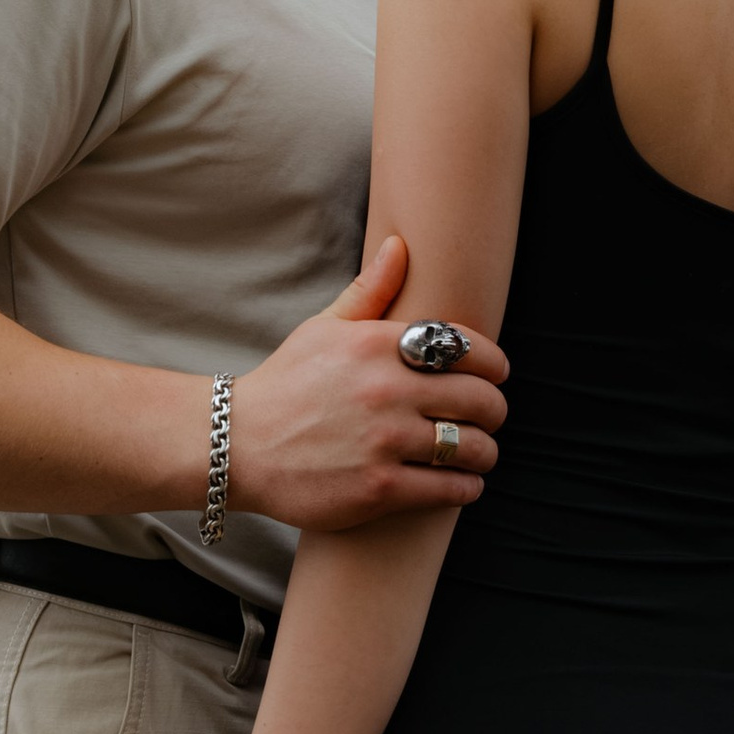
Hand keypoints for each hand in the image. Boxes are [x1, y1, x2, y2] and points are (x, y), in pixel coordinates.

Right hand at [227, 239, 508, 531]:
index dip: (494, 364)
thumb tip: (400, 245)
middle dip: (495, 410)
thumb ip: (369, 291)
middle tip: (491, 417)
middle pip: (480, 399)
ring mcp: (384, 441)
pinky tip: (463, 481)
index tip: (496, 375)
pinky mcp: (380, 488)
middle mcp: (386, 390)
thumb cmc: (285, 384)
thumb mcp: (323, 328)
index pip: (467, 347)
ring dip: (485, 451)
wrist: (236, 446)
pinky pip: (451, 487)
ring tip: (479, 451)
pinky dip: (467, 485)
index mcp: (377, 344)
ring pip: (472, 446)